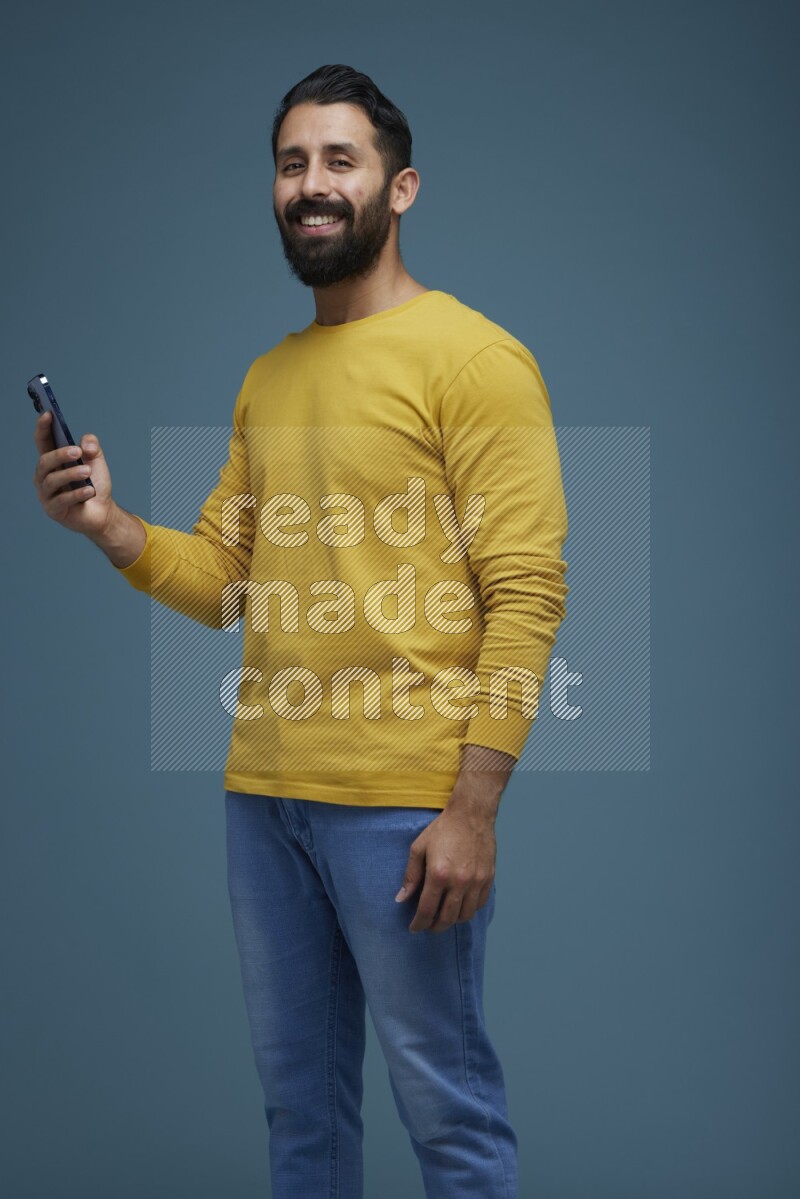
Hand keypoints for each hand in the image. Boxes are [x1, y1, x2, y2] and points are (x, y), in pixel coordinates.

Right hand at [32, 410, 114, 538]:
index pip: (42, 441)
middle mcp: (45, 477)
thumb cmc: (95, 484)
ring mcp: (47, 494)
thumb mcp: (96, 460)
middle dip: (60, 454)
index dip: (43, 427)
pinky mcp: (53, 510)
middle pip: (44, 461)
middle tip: (78, 452)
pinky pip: (61, 500)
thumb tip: (85, 445)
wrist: (104, 512)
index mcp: (52, 462)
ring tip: (88, 472)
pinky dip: (77, 494)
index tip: (48, 414)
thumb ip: (92, 446)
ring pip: (52, 480)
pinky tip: (89, 490)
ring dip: (71, 474)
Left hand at [394, 804, 496, 932]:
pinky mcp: (488, 878)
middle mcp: (459, 881)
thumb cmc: (443, 829)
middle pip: (447, 918)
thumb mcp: (419, 848)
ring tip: (444, 917)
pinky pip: (480, 904)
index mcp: (438, 874)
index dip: (419, 924)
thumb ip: (411, 876)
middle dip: (435, 927)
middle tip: (428, 926)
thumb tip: (401, 899)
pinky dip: (469, 910)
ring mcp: (476, 881)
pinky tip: (460, 906)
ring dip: (453, 921)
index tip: (414, 928)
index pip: (427, 910)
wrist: (471, 814)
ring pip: (465, 915)